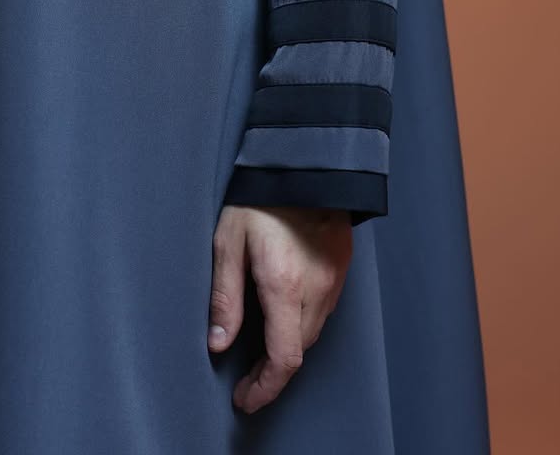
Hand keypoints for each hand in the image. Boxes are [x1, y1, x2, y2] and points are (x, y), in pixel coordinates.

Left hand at [208, 203, 352, 413]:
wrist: (300, 161)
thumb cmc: (258, 198)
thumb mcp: (227, 242)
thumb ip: (224, 296)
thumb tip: (218, 343)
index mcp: (283, 285)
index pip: (284, 358)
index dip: (265, 387)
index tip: (246, 398)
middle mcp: (316, 287)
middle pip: (299, 349)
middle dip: (273, 371)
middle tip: (246, 376)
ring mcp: (334, 277)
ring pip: (313, 330)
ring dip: (289, 346)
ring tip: (262, 348)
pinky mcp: (342, 264)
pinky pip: (325, 307)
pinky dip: (303, 321)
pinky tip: (284, 312)